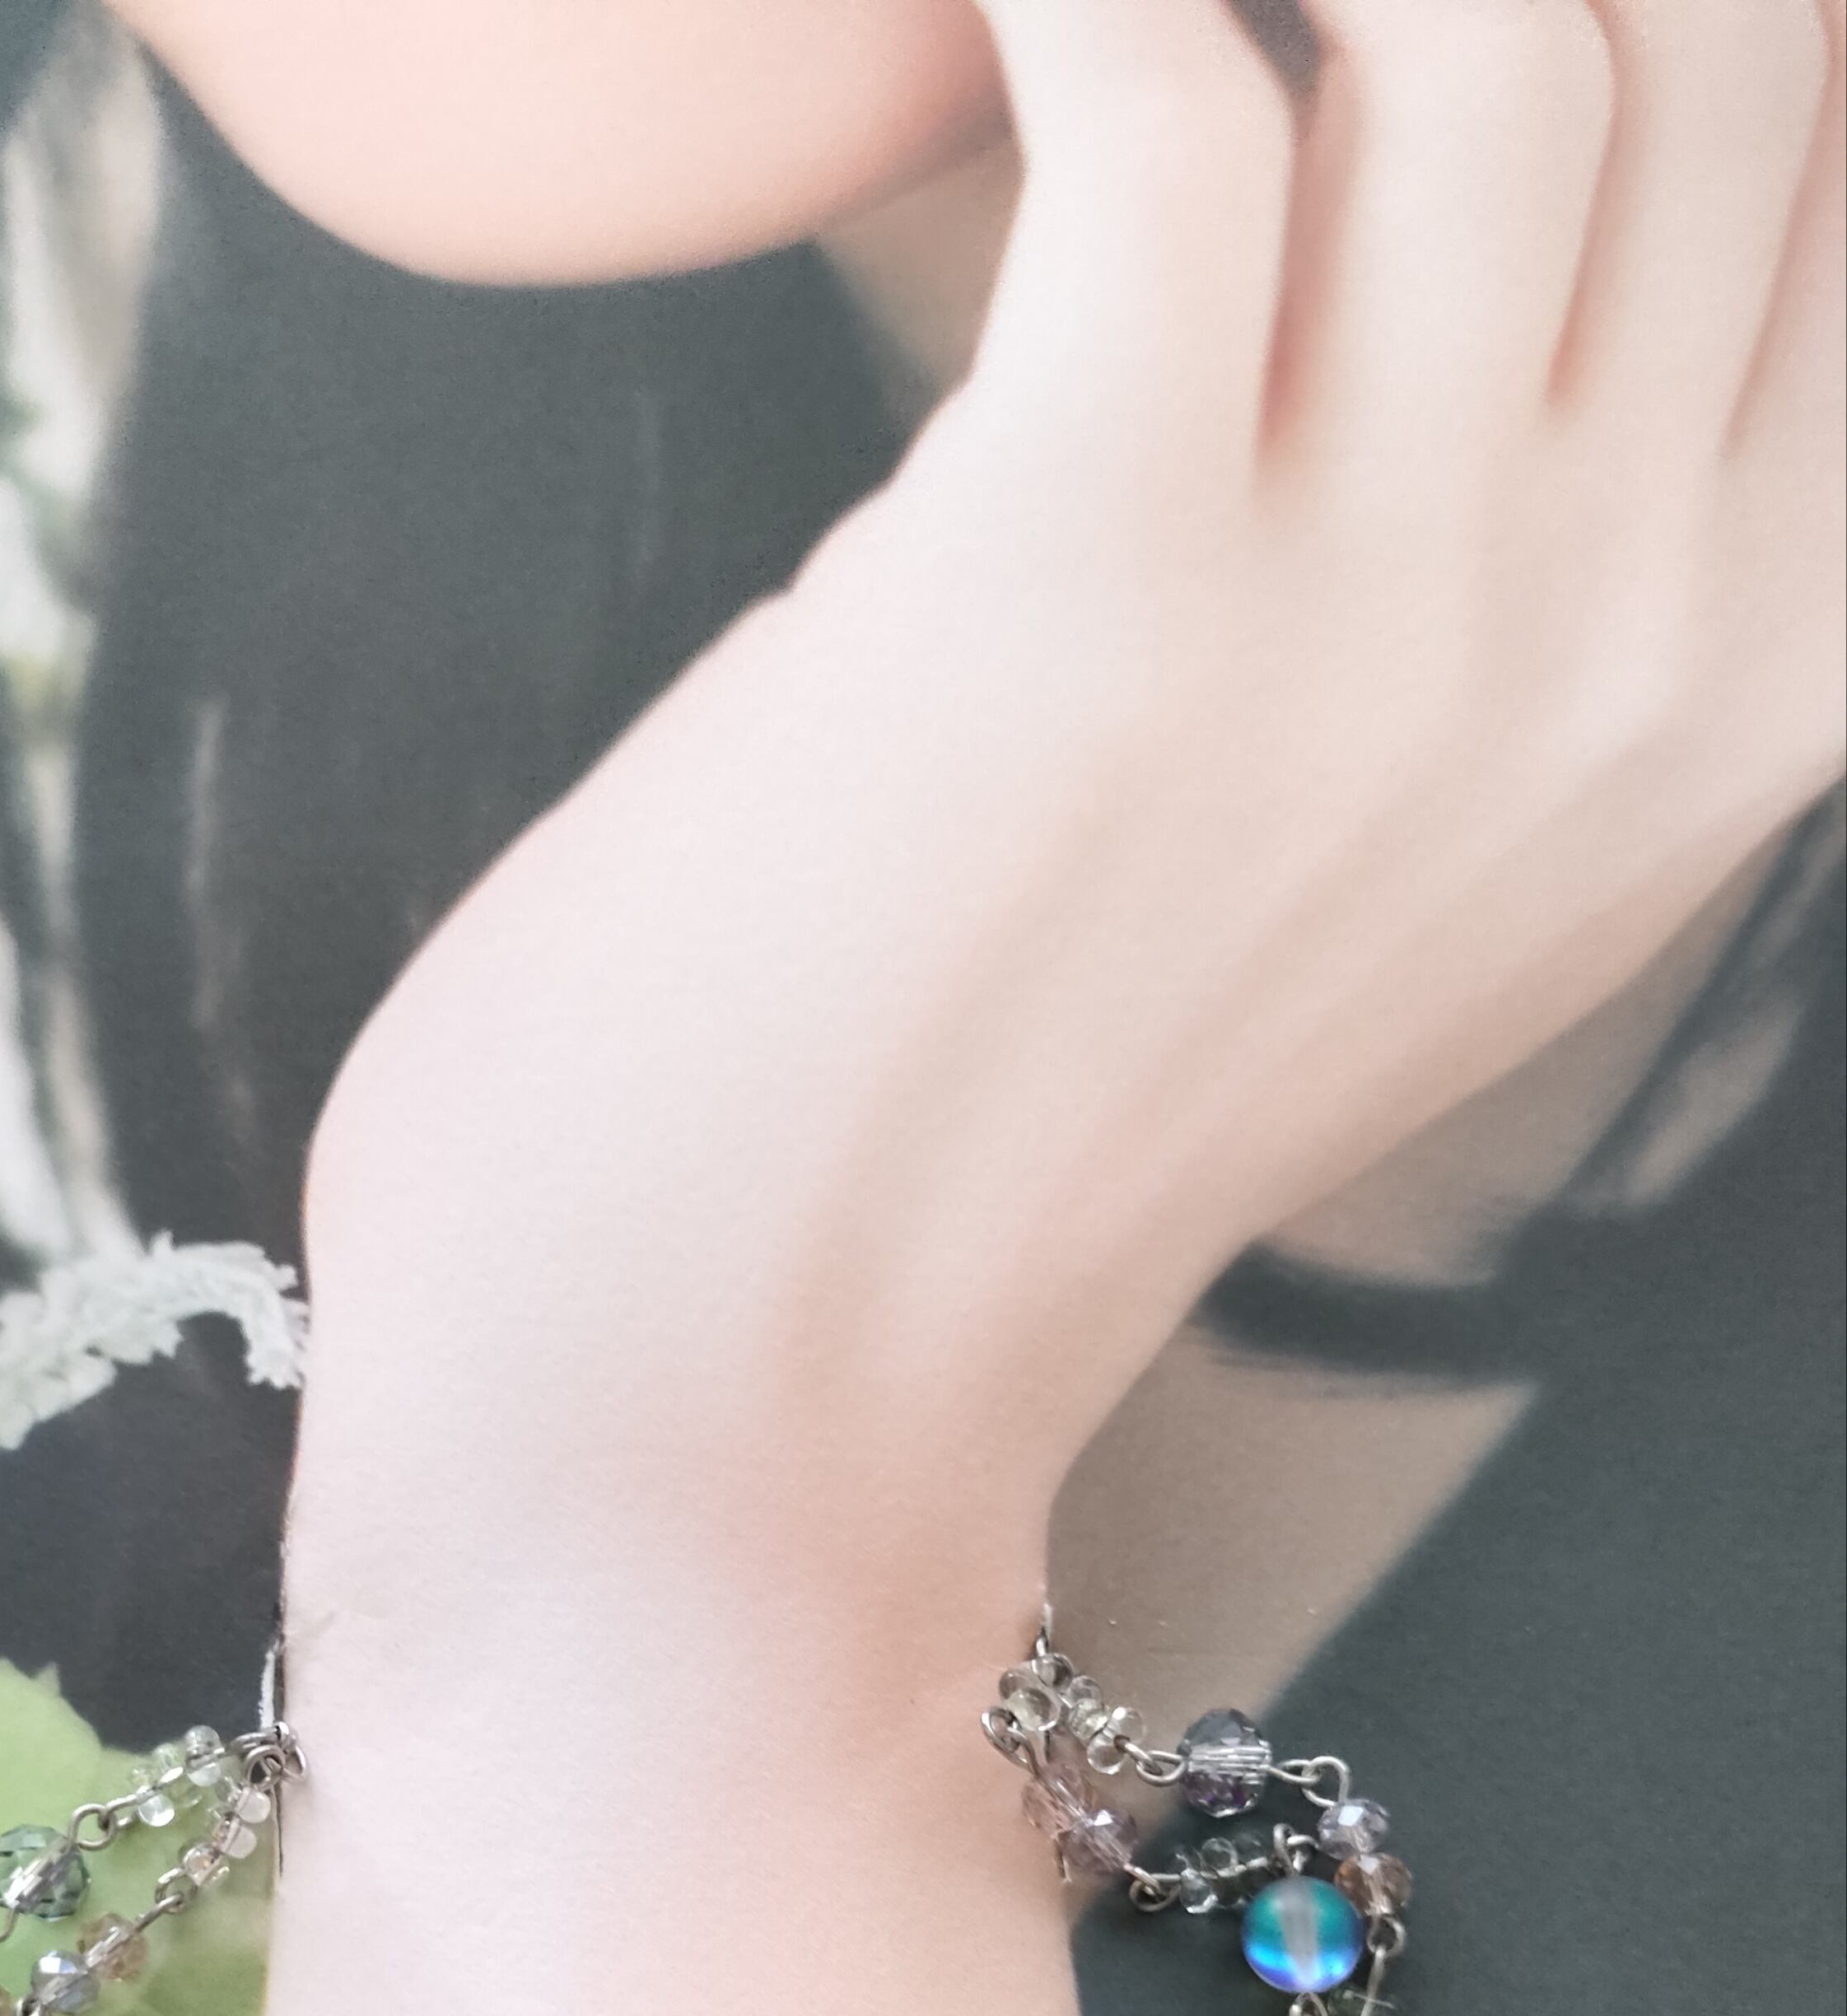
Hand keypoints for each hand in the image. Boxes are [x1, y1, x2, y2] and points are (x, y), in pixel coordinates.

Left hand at [298, 0, 1841, 1655]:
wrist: (740, 1415)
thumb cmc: (993, 1113)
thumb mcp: (1386, 855)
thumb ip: (1519, 570)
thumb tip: (1426, 202)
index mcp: (1749, 694)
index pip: (1846, 177)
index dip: (1673, 47)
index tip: (1440, 60)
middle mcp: (1638, 646)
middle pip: (1733, 41)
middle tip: (1266, 21)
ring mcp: (1396, 623)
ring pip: (1514, 20)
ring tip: (1102, 21)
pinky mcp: (1093, 584)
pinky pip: (1165, 100)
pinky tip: (969, 17)